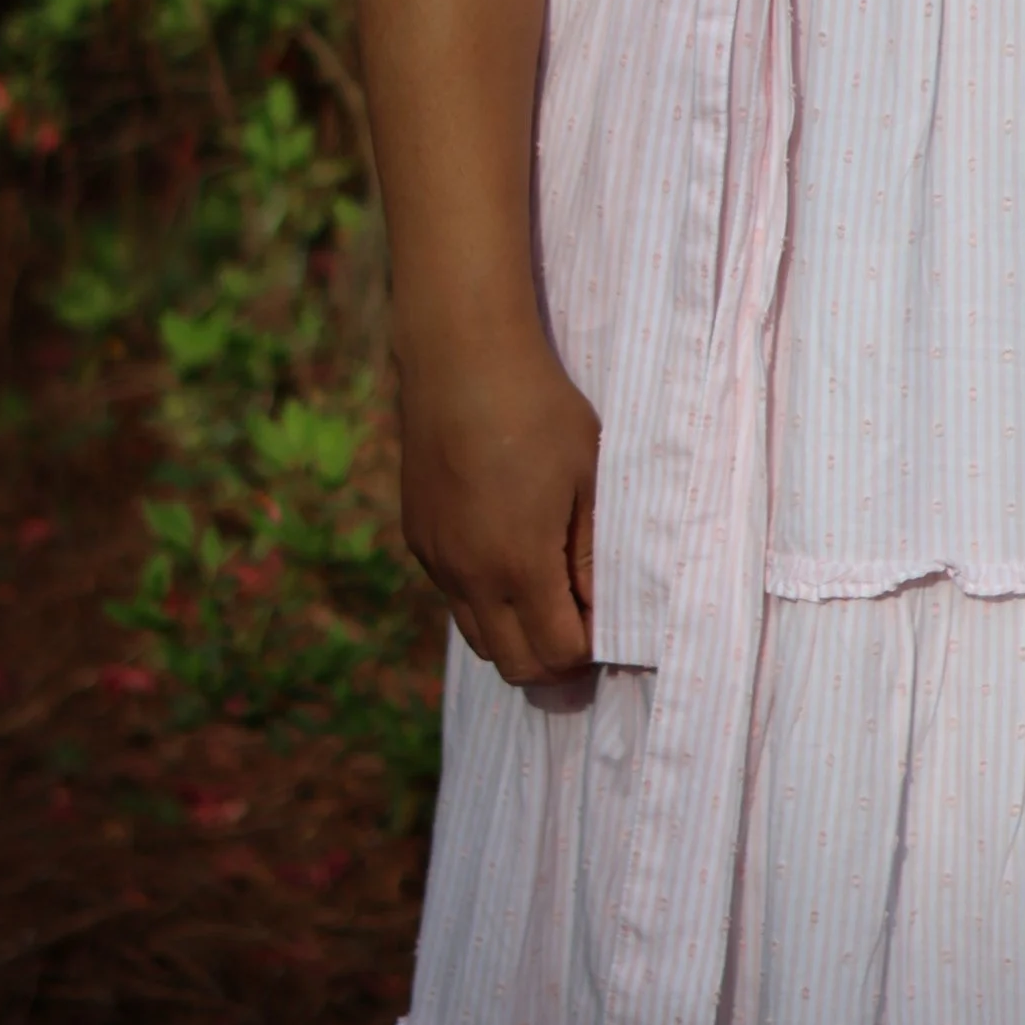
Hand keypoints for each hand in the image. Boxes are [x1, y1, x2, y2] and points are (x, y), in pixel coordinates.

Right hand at [397, 325, 598, 685]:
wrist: (462, 358)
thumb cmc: (539, 410)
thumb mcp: (587, 476)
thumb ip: (592, 551)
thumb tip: (601, 607)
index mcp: (520, 564)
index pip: (557, 654)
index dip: (588, 648)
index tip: (606, 618)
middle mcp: (471, 576)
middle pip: (513, 665)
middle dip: (552, 658)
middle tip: (580, 619)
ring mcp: (438, 560)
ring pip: (477, 637)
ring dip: (514, 633)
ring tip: (545, 592)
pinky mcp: (418, 537)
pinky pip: (453, 595)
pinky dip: (483, 598)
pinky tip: (505, 551)